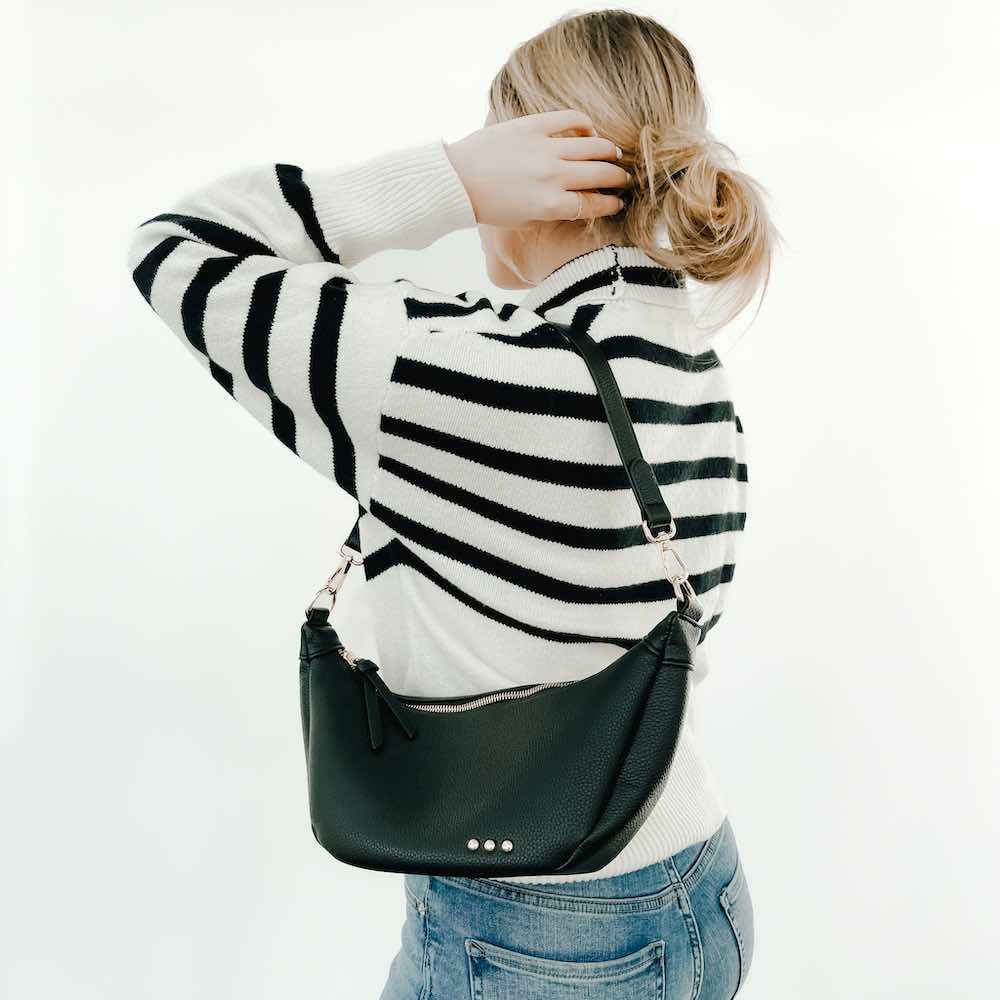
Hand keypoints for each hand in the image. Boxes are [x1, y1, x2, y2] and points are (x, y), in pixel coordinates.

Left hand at [444, 109, 629, 226]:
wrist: (457, 182)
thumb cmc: (488, 208)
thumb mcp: (524, 221)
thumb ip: (553, 214)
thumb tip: (577, 205)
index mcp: (550, 206)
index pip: (594, 204)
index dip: (611, 204)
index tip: (618, 203)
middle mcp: (552, 177)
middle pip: (601, 175)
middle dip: (618, 178)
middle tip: (623, 178)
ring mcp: (544, 149)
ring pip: (594, 146)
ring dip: (609, 152)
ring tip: (614, 155)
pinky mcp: (533, 126)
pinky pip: (572, 119)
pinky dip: (586, 124)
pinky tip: (589, 130)